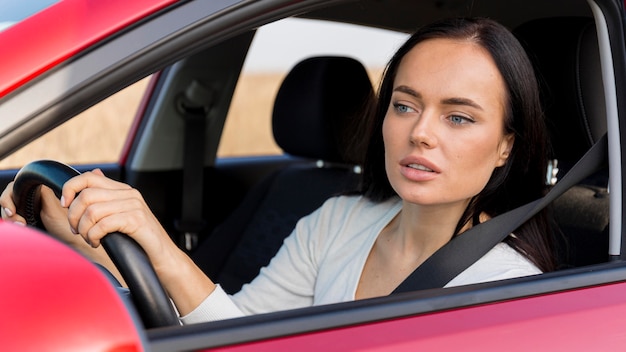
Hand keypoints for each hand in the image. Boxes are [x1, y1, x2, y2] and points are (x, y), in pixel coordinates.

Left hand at [60, 169, 176, 269]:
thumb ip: (107, 197)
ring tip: (88, 239)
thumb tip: (94, 174)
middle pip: (86, 195)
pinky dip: (93, 236)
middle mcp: (129, 194)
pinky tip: (97, 243)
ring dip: (83, 229)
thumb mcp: (121, 216)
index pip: (89, 177)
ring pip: (92, 211)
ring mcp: (134, 206)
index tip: (65, 205)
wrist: (164, 257)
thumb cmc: (140, 241)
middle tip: (76, 231)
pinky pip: (102, 224)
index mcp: (124, 190)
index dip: (70, 188)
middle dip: (73, 215)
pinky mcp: (136, 220)